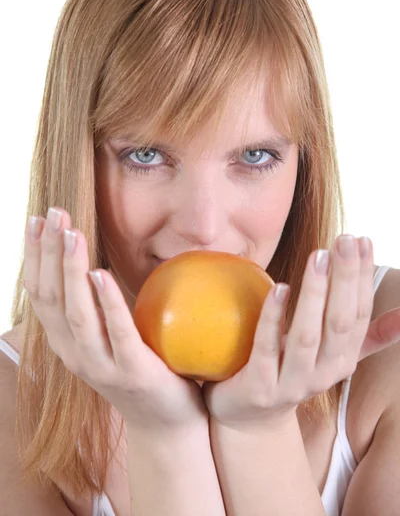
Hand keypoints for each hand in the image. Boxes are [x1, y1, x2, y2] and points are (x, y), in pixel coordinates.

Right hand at [24, 207, 207, 432]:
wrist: (165, 423)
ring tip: (71, 234)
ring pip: (76, 313)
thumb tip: (102, 258)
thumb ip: (100, 304)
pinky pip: (117, 332)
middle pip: (52, 297)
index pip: (40, 293)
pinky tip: (100, 272)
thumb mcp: (109, 335)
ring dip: (70, 270)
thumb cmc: (140, 369)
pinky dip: (106, 301)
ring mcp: (101, 366)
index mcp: (66, 341)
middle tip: (52, 213)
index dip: (34, 255)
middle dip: (48, 252)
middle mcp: (74, 354)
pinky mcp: (133, 372)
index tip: (36, 219)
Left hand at [201, 235, 399, 430]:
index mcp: (342, 360)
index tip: (362, 240)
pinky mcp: (259, 388)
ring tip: (318, 256)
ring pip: (307, 336)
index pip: (359, 314)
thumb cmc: (289, 370)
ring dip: (315, 294)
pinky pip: (267, 349)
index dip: (362, 277)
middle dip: (345, 279)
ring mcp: (292, 384)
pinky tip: (279, 288)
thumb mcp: (331, 354)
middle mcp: (324, 374)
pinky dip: (274, 318)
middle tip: (343, 240)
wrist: (250, 417)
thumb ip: (365, 335)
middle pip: (339, 322)